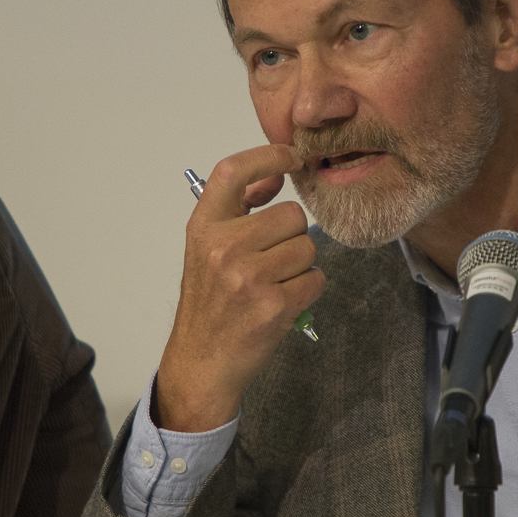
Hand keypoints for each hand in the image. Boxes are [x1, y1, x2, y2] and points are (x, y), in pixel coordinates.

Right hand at [154, 145, 321, 432]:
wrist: (201, 361)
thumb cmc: (209, 304)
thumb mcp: (208, 249)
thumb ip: (239, 211)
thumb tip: (275, 178)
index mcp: (204, 228)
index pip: (233, 171)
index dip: (268, 155)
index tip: (291, 158)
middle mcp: (223, 247)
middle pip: (291, 215)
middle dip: (292, 236)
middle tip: (272, 261)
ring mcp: (248, 277)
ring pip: (307, 248)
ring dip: (300, 266)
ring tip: (274, 284)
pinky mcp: (273, 305)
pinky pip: (315, 279)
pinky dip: (307, 290)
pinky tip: (283, 302)